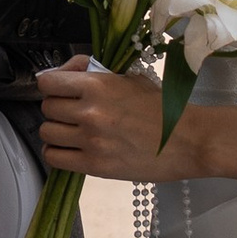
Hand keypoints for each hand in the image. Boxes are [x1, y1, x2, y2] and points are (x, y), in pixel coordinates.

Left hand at [34, 56, 173, 181]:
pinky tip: (71, 149)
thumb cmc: (163, 107)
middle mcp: (90, 112)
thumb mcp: (131, 78)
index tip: (60, 89)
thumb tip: (66, 71)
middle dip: (57, 107)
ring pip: (47, 132)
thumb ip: (96, 72)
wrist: (189, 141)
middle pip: (47, 107)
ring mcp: (91, 140)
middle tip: (73, 111)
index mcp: (98, 85)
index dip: (52, 84)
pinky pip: (54, 157)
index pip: (48, 82)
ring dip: (56, 130)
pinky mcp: (95, 166)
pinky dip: (57, 152)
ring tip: (72, 131)